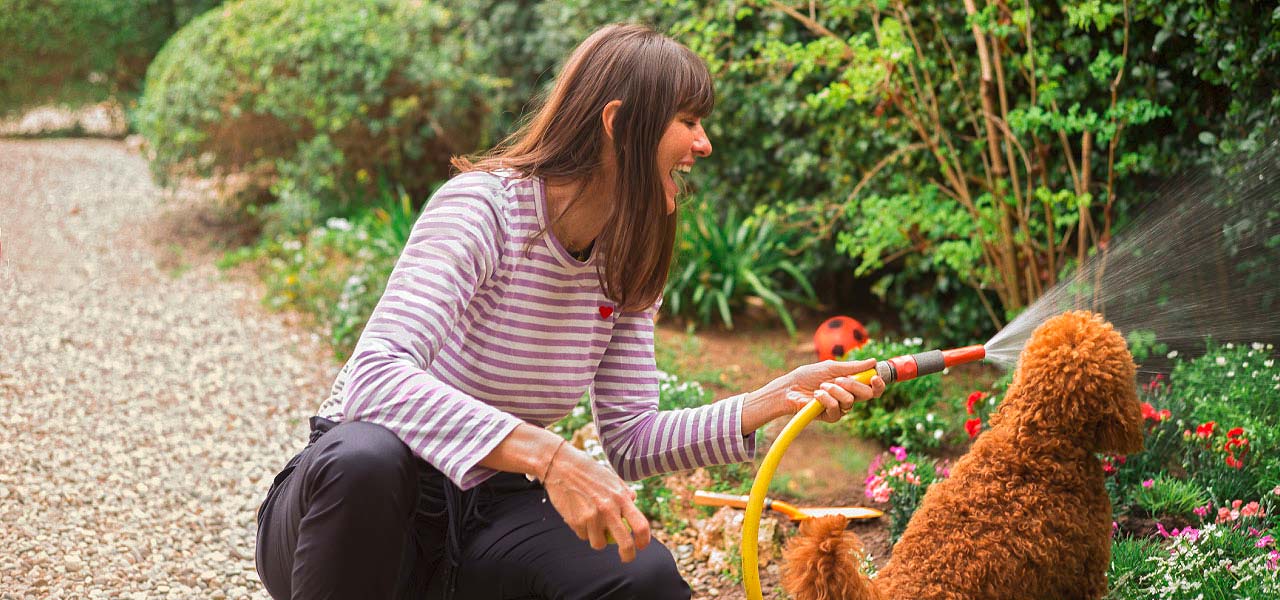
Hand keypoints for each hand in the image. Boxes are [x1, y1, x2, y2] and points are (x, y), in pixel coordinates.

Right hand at [542, 444, 651, 562]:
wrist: (561, 466)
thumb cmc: (589, 471)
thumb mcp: (612, 478)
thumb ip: (624, 492)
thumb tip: (634, 503)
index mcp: (621, 497)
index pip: (640, 525)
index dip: (644, 540)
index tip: (642, 545)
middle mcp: (608, 509)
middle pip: (625, 543)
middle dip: (628, 555)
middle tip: (626, 557)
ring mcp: (592, 516)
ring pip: (599, 543)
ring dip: (597, 539)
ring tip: (592, 524)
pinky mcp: (576, 521)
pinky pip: (583, 536)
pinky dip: (582, 530)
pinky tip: (578, 514)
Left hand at [779, 359, 886, 422]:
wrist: (789, 388)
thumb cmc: (807, 376)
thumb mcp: (830, 367)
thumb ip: (852, 367)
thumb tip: (873, 361)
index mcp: (851, 383)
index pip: (872, 387)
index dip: (878, 384)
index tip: (875, 377)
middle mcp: (848, 395)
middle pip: (867, 394)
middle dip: (855, 385)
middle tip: (838, 379)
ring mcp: (840, 407)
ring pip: (850, 401)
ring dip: (835, 391)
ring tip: (820, 387)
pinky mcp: (830, 416)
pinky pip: (837, 409)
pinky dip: (826, 400)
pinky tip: (816, 396)